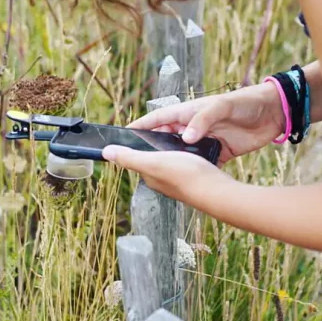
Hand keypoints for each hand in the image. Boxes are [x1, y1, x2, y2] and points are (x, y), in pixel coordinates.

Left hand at [101, 145, 228, 203]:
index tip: (140, 133)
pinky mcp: (194, 176)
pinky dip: (186, 154)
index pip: (138, 158)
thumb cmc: (185, 175)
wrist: (215, 188)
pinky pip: (186, 162)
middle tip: (162, 132)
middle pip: (155, 159)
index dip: (137, 145)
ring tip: (178, 139)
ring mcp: (179, 179)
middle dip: (156, 147)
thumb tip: (106, 153)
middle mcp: (163, 180)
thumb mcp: (152, 162)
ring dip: (173, 150)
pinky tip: (192, 149)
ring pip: (171, 160)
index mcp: (150, 176)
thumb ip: (129, 158)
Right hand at [126, 82, 286, 165]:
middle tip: (136, 163)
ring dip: (175, 162)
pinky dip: (197, 170)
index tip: (123, 137)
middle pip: (166, 140)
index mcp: (188, 112)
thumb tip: (185, 138)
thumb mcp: (222, 106)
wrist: (274, 113)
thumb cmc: (245, 102)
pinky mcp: (220, 152)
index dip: (140, 127)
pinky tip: (191, 180)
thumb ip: (203, 120)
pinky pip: (203, 163)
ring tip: (160, 176)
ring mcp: (205, 141)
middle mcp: (193, 127)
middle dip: (152, 150)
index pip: (158, 119)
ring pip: (183, 154)